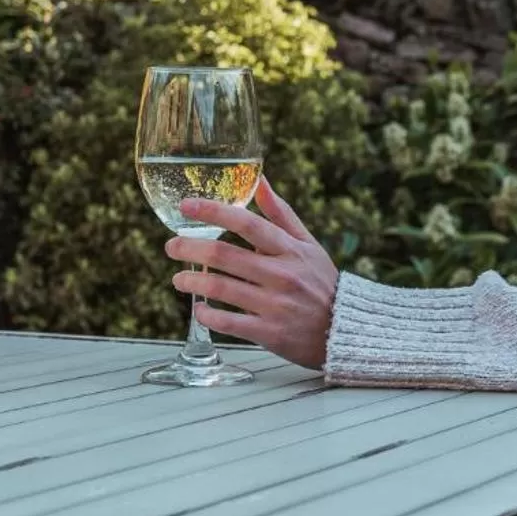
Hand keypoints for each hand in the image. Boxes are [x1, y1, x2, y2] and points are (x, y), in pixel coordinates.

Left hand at [167, 179, 337, 368]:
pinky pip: (228, 323)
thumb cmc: (321, 283)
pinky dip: (207, 315)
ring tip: (179, 279)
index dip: (213, 212)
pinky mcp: (270, 333)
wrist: (344, 330)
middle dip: (189, 247)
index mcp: (290, 250)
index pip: (247, 223)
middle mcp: (282, 275)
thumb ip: (281, 214)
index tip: (186, 206)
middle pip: (224, 254)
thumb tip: (261, 181)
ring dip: (191, 281)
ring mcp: (275, 305)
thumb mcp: (308, 245)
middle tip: (172, 246)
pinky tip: (199, 309)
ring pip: (220, 288)